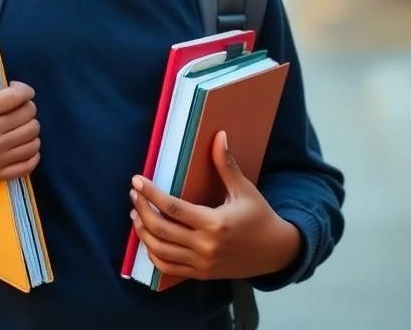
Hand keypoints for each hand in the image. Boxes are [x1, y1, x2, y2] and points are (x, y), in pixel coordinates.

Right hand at [0, 63, 40, 194]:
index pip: (19, 96)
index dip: (24, 90)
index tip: (16, 89)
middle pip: (29, 115)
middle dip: (27, 107)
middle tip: (17, 107)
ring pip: (33, 137)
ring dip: (30, 128)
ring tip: (19, 125)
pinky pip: (29, 163)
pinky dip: (32, 152)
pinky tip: (24, 144)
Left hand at [130, 131, 300, 280]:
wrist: (276, 252)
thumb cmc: (260, 216)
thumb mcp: (244, 189)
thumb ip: (226, 164)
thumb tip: (219, 135)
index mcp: (215, 223)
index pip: (173, 208)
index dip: (151, 194)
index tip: (137, 181)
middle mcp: (205, 246)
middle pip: (161, 229)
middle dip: (142, 210)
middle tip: (134, 194)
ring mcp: (202, 264)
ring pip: (161, 251)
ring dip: (143, 232)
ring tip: (136, 214)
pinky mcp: (202, 274)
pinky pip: (169, 268)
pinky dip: (154, 254)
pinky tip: (149, 239)